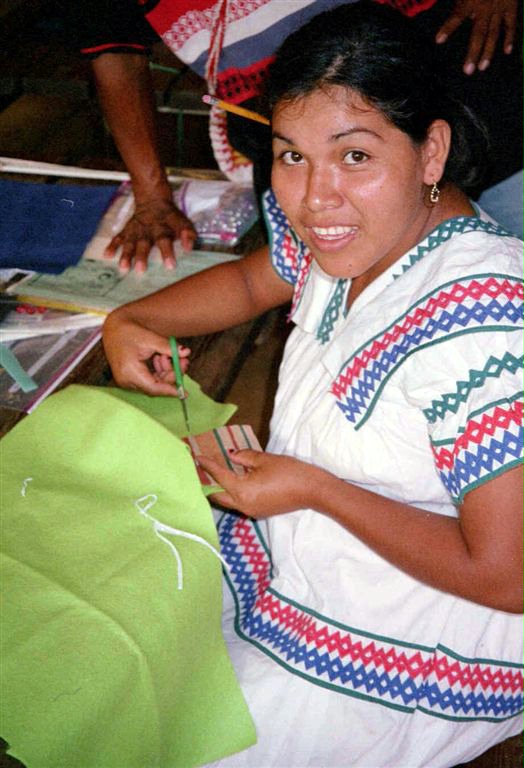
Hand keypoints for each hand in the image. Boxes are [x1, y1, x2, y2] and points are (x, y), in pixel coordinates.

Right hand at [102, 310, 189, 395]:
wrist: (113, 327)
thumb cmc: (129, 331)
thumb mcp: (150, 338)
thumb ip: (168, 348)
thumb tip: (186, 352)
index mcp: (130, 371)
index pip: (153, 387)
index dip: (170, 390)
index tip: (185, 393)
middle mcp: (126, 380)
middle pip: (155, 386)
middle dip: (171, 375)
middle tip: (183, 361)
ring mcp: (126, 380)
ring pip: (152, 383)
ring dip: (164, 372)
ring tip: (167, 355)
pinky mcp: (128, 378)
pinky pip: (147, 380)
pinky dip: (157, 371)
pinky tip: (159, 358)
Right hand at [104, 197, 196, 272]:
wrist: (153, 200)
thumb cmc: (170, 218)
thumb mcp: (182, 222)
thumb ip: (187, 234)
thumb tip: (189, 248)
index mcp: (163, 228)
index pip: (165, 240)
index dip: (167, 252)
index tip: (170, 266)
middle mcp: (148, 229)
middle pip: (144, 243)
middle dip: (142, 256)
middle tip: (140, 270)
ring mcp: (136, 230)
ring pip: (130, 242)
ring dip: (126, 255)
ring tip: (123, 268)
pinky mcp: (127, 230)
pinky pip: (118, 238)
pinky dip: (112, 246)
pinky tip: (107, 256)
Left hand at [197, 449, 324, 517]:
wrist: (312, 490)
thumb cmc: (289, 472)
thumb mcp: (265, 460)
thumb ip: (244, 457)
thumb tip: (231, 456)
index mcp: (242, 491)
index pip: (219, 477)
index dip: (207, 465)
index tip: (197, 457)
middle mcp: (243, 505)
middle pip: (218, 496)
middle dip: (208, 483)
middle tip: (201, 470)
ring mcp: (251, 511)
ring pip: (228, 501)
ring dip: (220, 489)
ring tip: (214, 474)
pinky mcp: (260, 512)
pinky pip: (240, 503)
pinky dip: (233, 492)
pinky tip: (234, 481)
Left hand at [435, 0, 516, 73]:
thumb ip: (456, 0)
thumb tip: (436, 8)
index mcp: (470, 1)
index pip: (457, 16)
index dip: (448, 28)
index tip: (438, 40)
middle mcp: (485, 8)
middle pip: (478, 34)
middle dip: (473, 53)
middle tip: (467, 71)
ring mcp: (499, 8)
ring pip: (494, 34)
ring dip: (488, 51)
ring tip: (482, 67)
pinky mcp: (511, 6)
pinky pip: (511, 24)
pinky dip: (510, 37)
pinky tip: (507, 51)